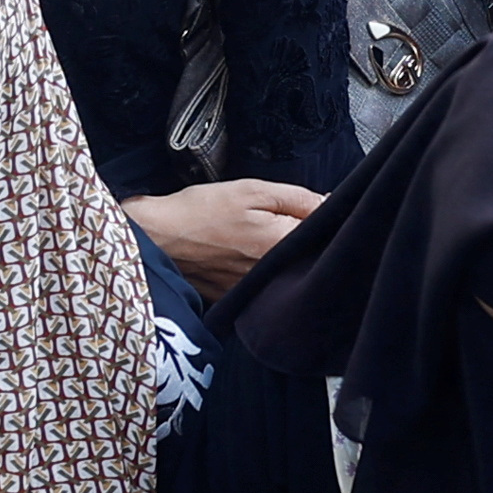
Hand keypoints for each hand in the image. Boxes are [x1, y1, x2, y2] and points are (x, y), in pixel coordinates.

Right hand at [121, 178, 320, 297]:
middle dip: (305, 242)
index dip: (325, 221)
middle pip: (309, 259)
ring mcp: (256, 294)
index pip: (327, 236)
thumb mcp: (253, 190)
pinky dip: (262, 274)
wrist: (156, 240)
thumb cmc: (200, 211)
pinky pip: (263, 287)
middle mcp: (274, 276)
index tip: (312, 211)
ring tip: (256, 241)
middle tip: (281, 224)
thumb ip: (299, 199)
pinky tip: (243, 259)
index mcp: (282, 245)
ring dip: (284, 258)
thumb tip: (335, 204)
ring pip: (287, 274)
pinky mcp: (239, 302)